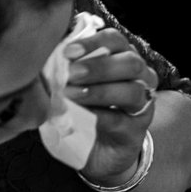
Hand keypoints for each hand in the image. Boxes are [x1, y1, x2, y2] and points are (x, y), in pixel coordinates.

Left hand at [63, 28, 158, 182]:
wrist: (101, 151)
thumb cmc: (88, 109)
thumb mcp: (78, 84)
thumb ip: (69, 68)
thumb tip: (47, 56)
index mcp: (124, 58)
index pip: (116, 41)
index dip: (94, 42)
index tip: (69, 51)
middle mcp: (141, 78)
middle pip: (130, 63)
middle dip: (99, 66)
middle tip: (71, 74)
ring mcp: (143, 104)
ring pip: (131, 90)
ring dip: (99, 91)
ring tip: (71, 94)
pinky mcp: (137, 130)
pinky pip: (121, 119)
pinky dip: (100, 115)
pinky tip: (82, 114)